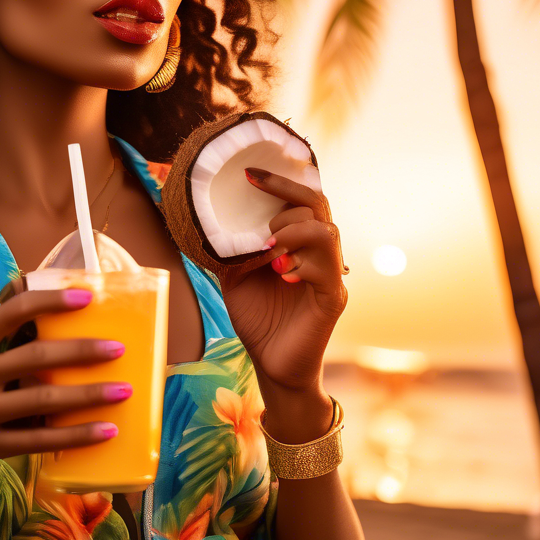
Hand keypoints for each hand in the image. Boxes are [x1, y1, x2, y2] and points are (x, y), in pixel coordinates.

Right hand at [0, 284, 129, 483]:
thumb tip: (38, 296)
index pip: (14, 311)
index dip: (51, 301)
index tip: (88, 297)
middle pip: (37, 358)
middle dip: (83, 351)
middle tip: (119, 347)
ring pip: (44, 401)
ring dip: (89, 395)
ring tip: (123, 390)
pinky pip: (41, 441)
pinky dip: (76, 436)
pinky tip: (106, 431)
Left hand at [217, 167, 347, 396]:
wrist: (271, 364)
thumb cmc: (258, 318)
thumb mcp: (235, 276)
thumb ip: (231, 248)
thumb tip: (206, 220)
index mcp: (299, 241)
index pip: (301, 198)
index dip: (280, 181)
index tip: (248, 174)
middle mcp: (320, 252)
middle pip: (318, 205)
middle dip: (285, 203)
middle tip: (262, 230)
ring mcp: (331, 275)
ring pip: (327, 232)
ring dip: (293, 233)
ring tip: (270, 251)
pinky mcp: (333, 299)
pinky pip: (327, 270)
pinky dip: (301, 265)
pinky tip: (281, 274)